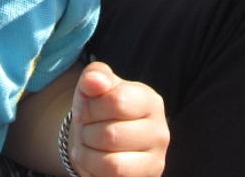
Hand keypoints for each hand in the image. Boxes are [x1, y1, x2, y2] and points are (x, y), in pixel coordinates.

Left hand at [68, 61, 168, 176]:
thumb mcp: (95, 86)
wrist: (101, 141)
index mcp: (150, 101)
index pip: (118, 101)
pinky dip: (93, 171)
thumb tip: (94, 80)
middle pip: (111, 135)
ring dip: (87, 155)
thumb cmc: (99, 109)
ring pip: (111, 163)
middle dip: (86, 132)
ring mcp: (156, 161)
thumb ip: (95, 76)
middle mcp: (160, 132)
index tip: (84, 109)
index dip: (90, 107)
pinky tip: (94, 162)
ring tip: (88, 146)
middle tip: (86, 130)